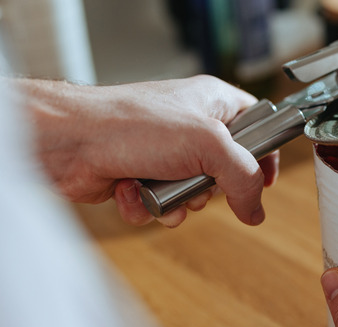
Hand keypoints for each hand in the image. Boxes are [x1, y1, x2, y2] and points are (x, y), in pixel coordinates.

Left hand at [15, 75, 278, 226]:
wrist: (68, 142)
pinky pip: (164, 206)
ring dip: (179, 202)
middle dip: (212, 188)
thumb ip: (244, 177)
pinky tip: (132, 191)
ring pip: (195, 195)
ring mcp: (166, 153)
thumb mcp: (208, 145)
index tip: (266, 179)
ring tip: (160, 186)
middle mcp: (191, 127)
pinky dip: (149, 206)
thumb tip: (256, 209)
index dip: (265, 154)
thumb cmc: (130, 124)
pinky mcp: (142, 176)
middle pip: (228, 171)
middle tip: (199, 180)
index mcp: (213, 103)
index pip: (257, 126)